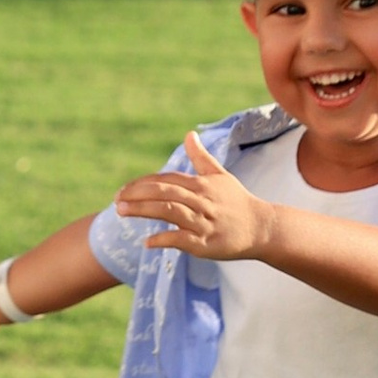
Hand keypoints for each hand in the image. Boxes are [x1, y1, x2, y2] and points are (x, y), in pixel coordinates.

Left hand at [112, 131, 275, 263]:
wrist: (262, 228)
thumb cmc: (237, 201)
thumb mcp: (220, 176)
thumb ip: (201, 157)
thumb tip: (189, 134)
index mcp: (201, 184)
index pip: (166, 180)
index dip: (142, 184)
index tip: (123, 190)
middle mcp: (201, 200)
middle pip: (165, 192)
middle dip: (137, 194)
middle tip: (115, 200)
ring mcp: (204, 222)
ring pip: (170, 212)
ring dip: (144, 211)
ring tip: (121, 212)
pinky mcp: (206, 243)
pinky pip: (182, 239)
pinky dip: (164, 239)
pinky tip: (148, 242)